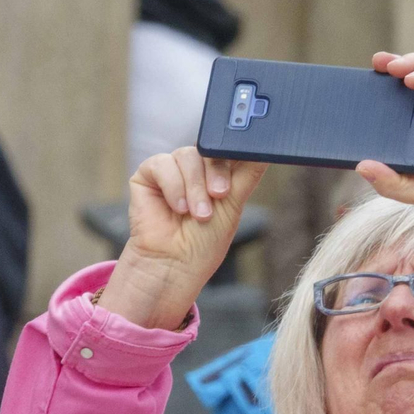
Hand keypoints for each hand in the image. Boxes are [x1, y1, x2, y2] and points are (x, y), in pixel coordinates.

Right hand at [99, 148, 266, 329]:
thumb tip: (264, 148)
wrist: (174, 264)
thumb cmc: (203, 242)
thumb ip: (248, 173)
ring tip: (197, 214)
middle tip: (219, 196)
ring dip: (195, 187)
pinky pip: (163, 164)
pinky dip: (173, 186)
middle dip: (216, 174)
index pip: (228, 148)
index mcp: (218, 173)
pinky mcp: (149, 173)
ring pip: (188, 156)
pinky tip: (177, 208)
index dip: (235, 149)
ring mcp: (172, 168)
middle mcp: (196, 168)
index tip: (246, 155)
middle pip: (210, 150)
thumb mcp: (233, 204)